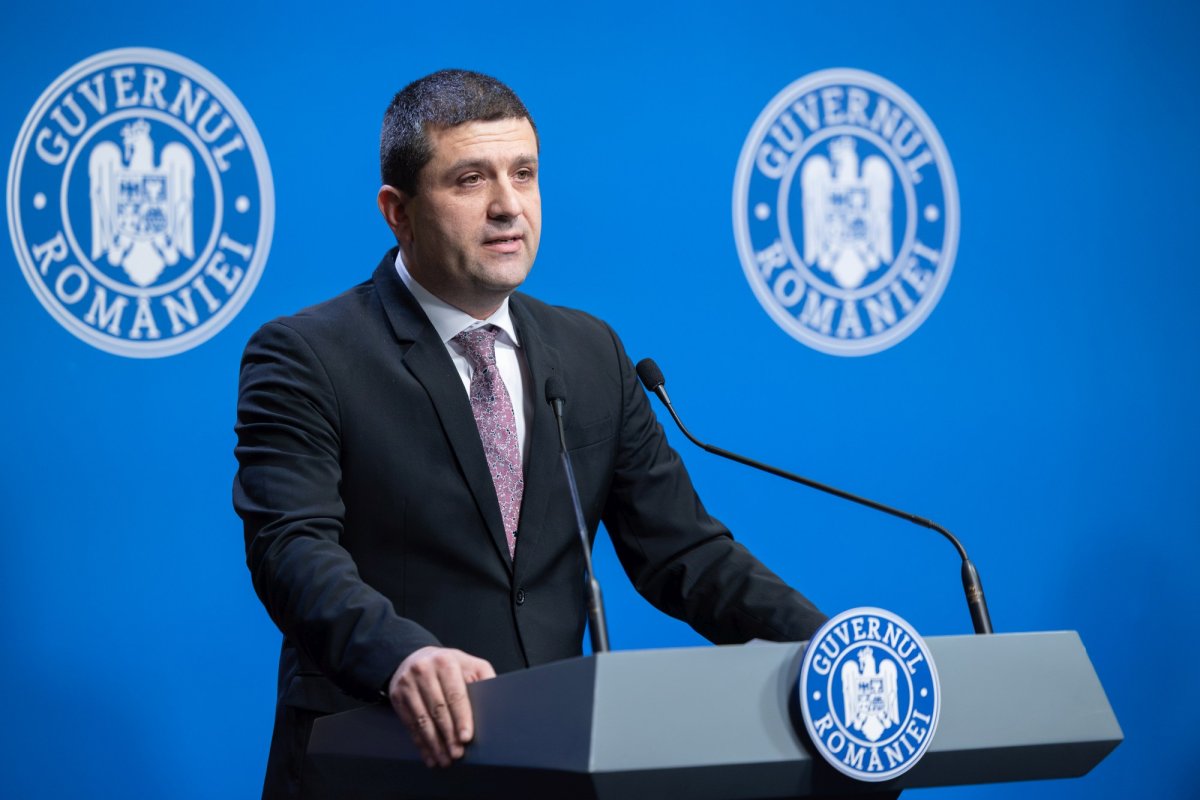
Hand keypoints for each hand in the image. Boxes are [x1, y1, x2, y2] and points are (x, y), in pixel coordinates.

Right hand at [387, 646, 495, 767]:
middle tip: (457, 753)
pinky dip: (420, 742)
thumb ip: (483, 678)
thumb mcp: (469, 664)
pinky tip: (429, 754)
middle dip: (449, 736)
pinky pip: (409, 724)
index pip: (455, 695)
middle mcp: (423, 671)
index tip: (466, 737)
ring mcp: (407, 684)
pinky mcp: (396, 696)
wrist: (416, 658)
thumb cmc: (447, 664)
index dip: (462, 718)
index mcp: (445, 662)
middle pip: (438, 710)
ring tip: (444, 759)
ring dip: (434, 744)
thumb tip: (496, 698)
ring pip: (422, 720)